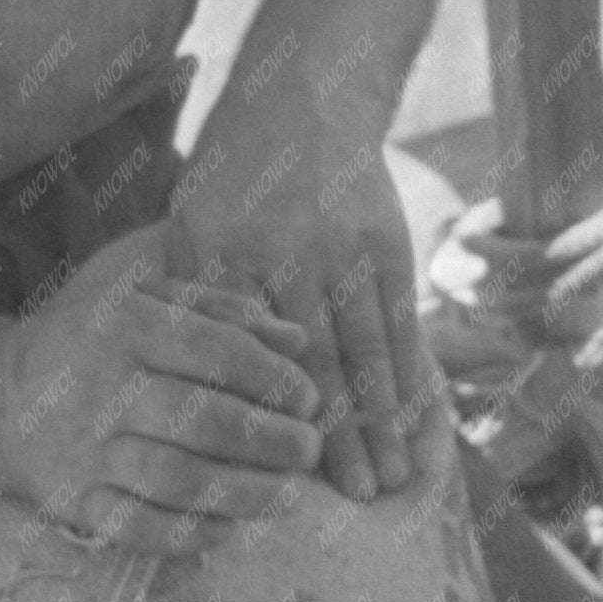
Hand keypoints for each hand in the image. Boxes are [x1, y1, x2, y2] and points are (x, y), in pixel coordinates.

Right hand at [0, 229, 326, 555]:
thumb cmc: (92, 346)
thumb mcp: (146, 305)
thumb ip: (222, 312)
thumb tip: (297, 340)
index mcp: (126, 327)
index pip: (216, 351)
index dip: (274, 379)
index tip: (307, 400)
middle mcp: (103, 386)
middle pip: (202, 418)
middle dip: (270, 439)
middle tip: (307, 451)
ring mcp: (85, 449)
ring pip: (175, 478)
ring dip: (242, 493)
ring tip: (287, 498)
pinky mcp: (72, 501)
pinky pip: (136, 528)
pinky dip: (189, 536)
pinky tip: (229, 532)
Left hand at [168, 122, 458, 506]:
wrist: (300, 102)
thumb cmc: (231, 180)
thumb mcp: (191, 227)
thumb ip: (193, 302)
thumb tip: (183, 388)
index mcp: (220, 257)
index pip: (238, 356)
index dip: (259, 417)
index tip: (271, 474)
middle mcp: (283, 257)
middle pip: (311, 364)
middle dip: (337, 437)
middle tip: (355, 499)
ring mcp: (341, 251)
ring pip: (365, 350)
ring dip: (383, 422)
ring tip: (392, 480)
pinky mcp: (386, 245)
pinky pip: (401, 323)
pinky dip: (412, 376)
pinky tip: (419, 421)